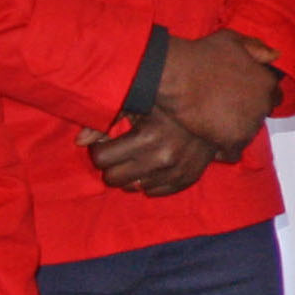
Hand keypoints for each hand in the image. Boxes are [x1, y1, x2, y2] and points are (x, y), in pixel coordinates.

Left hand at [84, 107, 215, 193]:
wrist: (215, 108)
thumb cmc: (168, 102)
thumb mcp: (137, 103)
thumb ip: (105, 120)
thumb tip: (79, 142)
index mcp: (149, 136)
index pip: (102, 158)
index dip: (100, 148)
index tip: (107, 140)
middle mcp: (164, 158)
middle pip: (114, 178)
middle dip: (111, 164)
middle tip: (119, 149)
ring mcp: (177, 171)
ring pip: (132, 188)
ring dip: (130, 173)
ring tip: (136, 156)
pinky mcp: (188, 179)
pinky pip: (154, 192)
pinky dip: (148, 181)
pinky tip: (152, 164)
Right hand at [156, 28, 282, 154]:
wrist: (178, 75)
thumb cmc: (201, 55)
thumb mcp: (233, 40)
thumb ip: (256, 48)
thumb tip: (275, 55)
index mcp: (267, 81)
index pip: (273, 95)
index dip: (257, 96)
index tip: (241, 97)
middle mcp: (263, 104)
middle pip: (260, 115)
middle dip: (246, 113)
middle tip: (224, 110)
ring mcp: (250, 124)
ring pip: (247, 134)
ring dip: (235, 131)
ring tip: (214, 124)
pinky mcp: (233, 140)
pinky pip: (233, 153)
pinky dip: (224, 151)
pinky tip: (211, 143)